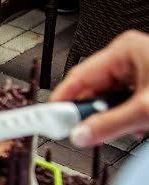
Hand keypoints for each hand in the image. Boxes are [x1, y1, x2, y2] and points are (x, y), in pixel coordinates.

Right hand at [51, 30, 148, 146]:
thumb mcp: (146, 110)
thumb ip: (110, 124)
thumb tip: (80, 134)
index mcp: (124, 50)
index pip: (78, 76)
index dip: (61, 99)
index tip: (46, 118)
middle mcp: (129, 56)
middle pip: (93, 88)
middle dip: (92, 111)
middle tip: (84, 131)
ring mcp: (139, 68)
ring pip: (110, 96)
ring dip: (113, 116)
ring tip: (127, 127)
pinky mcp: (147, 82)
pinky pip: (124, 99)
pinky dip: (127, 115)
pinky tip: (137, 124)